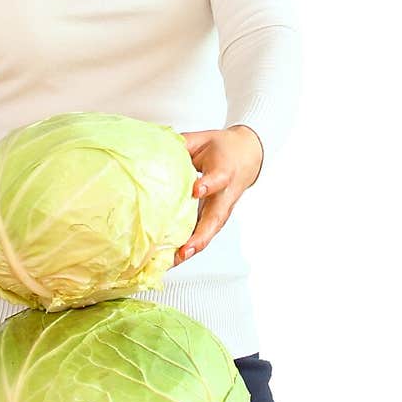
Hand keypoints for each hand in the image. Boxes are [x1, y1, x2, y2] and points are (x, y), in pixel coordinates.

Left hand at [174, 125, 263, 264]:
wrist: (248, 156)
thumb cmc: (224, 149)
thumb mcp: (204, 139)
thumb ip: (181, 145)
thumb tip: (153, 149)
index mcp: (224, 171)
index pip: (218, 179)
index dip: (208, 185)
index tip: (196, 189)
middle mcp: (225, 195)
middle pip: (216, 219)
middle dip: (200, 237)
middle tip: (185, 250)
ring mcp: (222, 209)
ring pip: (209, 232)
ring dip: (193, 248)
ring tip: (173, 262)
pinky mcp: (216, 217)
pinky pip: (204, 234)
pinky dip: (189, 248)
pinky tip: (171, 259)